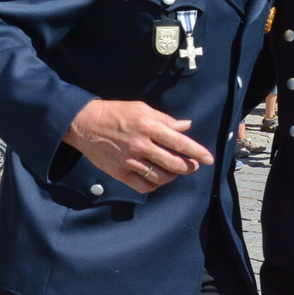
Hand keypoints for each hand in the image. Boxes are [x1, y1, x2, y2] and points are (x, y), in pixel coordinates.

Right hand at [66, 99, 213, 193]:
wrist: (85, 123)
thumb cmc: (115, 113)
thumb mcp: (141, 108)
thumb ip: (165, 119)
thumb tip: (186, 126)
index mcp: (148, 126)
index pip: (179, 142)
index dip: (197, 152)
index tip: (208, 159)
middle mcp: (141, 145)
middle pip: (173, 163)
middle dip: (188, 167)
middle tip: (193, 166)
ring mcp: (130, 161)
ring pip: (160, 177)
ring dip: (173, 176)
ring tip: (176, 171)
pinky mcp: (120, 172)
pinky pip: (143, 186)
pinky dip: (155, 185)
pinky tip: (158, 179)